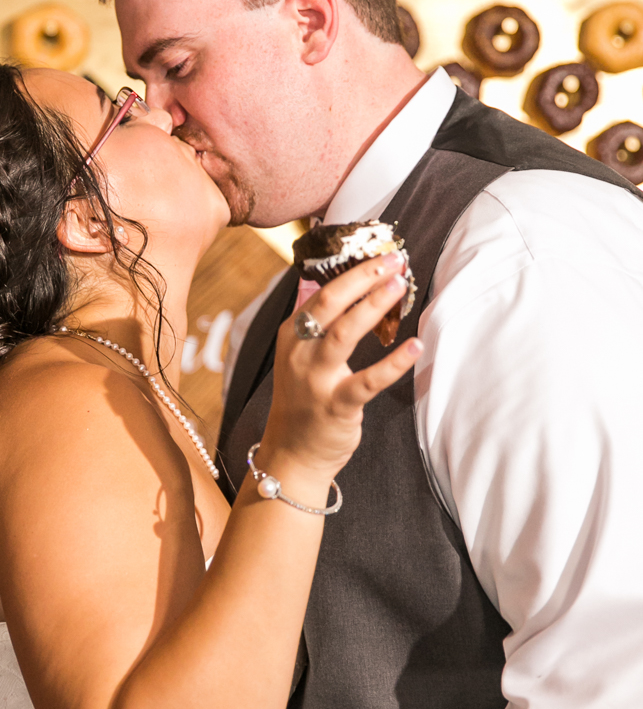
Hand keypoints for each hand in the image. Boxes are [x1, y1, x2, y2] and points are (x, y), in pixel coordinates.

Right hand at [263, 254, 420, 482]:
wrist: (292, 453)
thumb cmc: (303, 401)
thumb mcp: (299, 356)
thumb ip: (311, 322)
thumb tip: (318, 283)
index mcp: (292, 335)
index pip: (321, 293)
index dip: (352, 271)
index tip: (381, 255)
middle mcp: (299, 352)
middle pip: (328, 303)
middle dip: (362, 277)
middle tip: (393, 260)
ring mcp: (315, 379)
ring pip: (344, 334)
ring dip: (373, 306)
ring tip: (399, 285)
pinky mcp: (336, 406)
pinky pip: (367, 381)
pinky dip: (393, 363)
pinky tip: (415, 346)